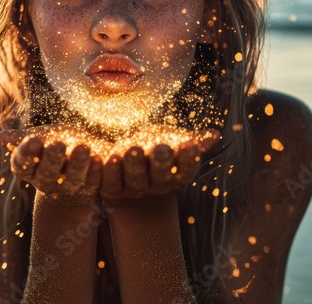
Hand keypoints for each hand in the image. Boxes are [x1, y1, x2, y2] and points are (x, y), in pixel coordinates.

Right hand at [0, 126, 101, 196]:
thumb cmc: (55, 142)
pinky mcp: (88, 190)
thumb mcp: (40, 137)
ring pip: (70, 180)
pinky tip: (98, 158)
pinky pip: (91, 183)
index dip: (27, 154)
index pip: (23, 164)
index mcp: (29, 169)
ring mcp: (67, 188)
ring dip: (77, 164)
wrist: (79, 160)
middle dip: (52, 159)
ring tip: (83, 147)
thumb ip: (21, 138)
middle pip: (46, 175)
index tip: (33, 140)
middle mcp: (45, 182)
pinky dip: (95, 171)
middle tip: (58, 144)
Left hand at [100, 128, 219, 200]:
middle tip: (162, 148)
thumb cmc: (155, 155)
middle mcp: (155, 185)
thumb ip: (193, 142)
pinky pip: (108, 182)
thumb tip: (216, 135)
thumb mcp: (173, 144)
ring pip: (134, 179)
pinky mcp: (110, 189)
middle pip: (160, 177)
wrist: (127, 180)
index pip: (185, 172)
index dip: (189, 160)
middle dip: (161, 163)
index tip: (190, 144)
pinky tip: (106, 156)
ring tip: (132, 149)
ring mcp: (132, 189)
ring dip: (133, 165)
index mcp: (174, 176)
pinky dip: (107, 170)